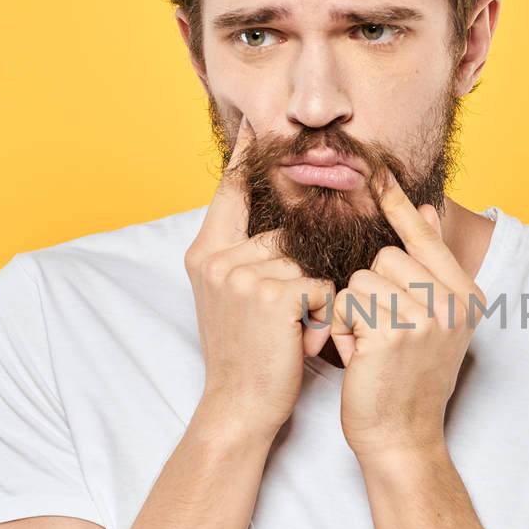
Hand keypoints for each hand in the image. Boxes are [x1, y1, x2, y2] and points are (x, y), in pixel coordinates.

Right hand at [184, 117, 334, 432]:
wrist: (239, 407)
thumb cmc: (248, 356)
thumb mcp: (233, 300)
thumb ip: (247, 259)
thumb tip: (284, 225)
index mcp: (206, 254)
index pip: (227, 193)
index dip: (243, 158)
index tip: (254, 122)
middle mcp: (218, 258)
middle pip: (285, 234)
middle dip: (299, 276)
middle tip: (278, 323)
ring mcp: (242, 274)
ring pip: (308, 262)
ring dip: (312, 300)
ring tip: (287, 333)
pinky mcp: (272, 294)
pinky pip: (322, 286)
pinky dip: (322, 316)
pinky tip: (298, 340)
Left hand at [331, 173, 484, 460]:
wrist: (402, 438)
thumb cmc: (406, 379)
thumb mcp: (429, 320)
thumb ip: (428, 266)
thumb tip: (428, 210)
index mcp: (467, 294)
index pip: (424, 236)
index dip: (398, 205)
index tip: (377, 172)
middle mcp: (454, 301)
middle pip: (386, 256)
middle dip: (368, 290)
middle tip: (380, 333)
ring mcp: (428, 315)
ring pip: (362, 278)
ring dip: (353, 311)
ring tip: (369, 346)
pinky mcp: (394, 331)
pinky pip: (348, 302)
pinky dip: (342, 328)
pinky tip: (359, 357)